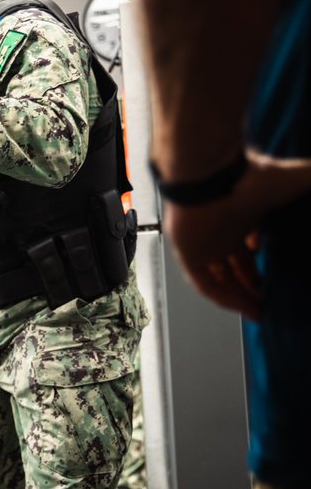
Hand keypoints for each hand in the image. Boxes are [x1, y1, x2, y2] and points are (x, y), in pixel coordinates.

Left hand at [163, 151, 310, 320]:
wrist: (210, 176)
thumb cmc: (249, 175)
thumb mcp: (298, 179)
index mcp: (243, 215)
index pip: (251, 246)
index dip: (264, 262)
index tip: (278, 278)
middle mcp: (223, 231)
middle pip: (237, 266)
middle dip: (254, 285)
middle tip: (271, 301)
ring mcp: (205, 244)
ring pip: (223, 278)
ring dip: (241, 297)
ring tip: (260, 313)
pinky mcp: (190, 256)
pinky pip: (207, 285)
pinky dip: (226, 298)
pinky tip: (244, 309)